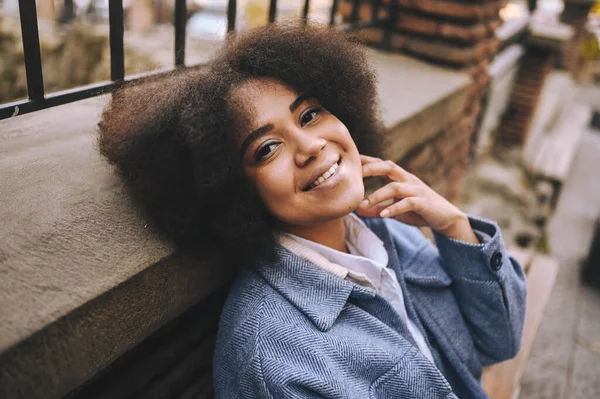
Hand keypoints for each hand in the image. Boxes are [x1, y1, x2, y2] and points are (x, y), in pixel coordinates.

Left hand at [355, 155, 478, 242]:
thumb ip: (376, 208)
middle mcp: (408, 179)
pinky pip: (408, 203)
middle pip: (389, 167)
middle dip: (371, 168)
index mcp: (400, 177)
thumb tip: (355, 210)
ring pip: (395, 187)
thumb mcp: (394, 209)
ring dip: (377, 195)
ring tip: (362, 204)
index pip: (381, 164)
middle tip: (353, 175)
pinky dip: (394, 208)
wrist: (445, 217)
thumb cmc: (418, 210)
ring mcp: (416, 190)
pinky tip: (383, 215)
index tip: (348, 161)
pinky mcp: (424, 203)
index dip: (365, 161)